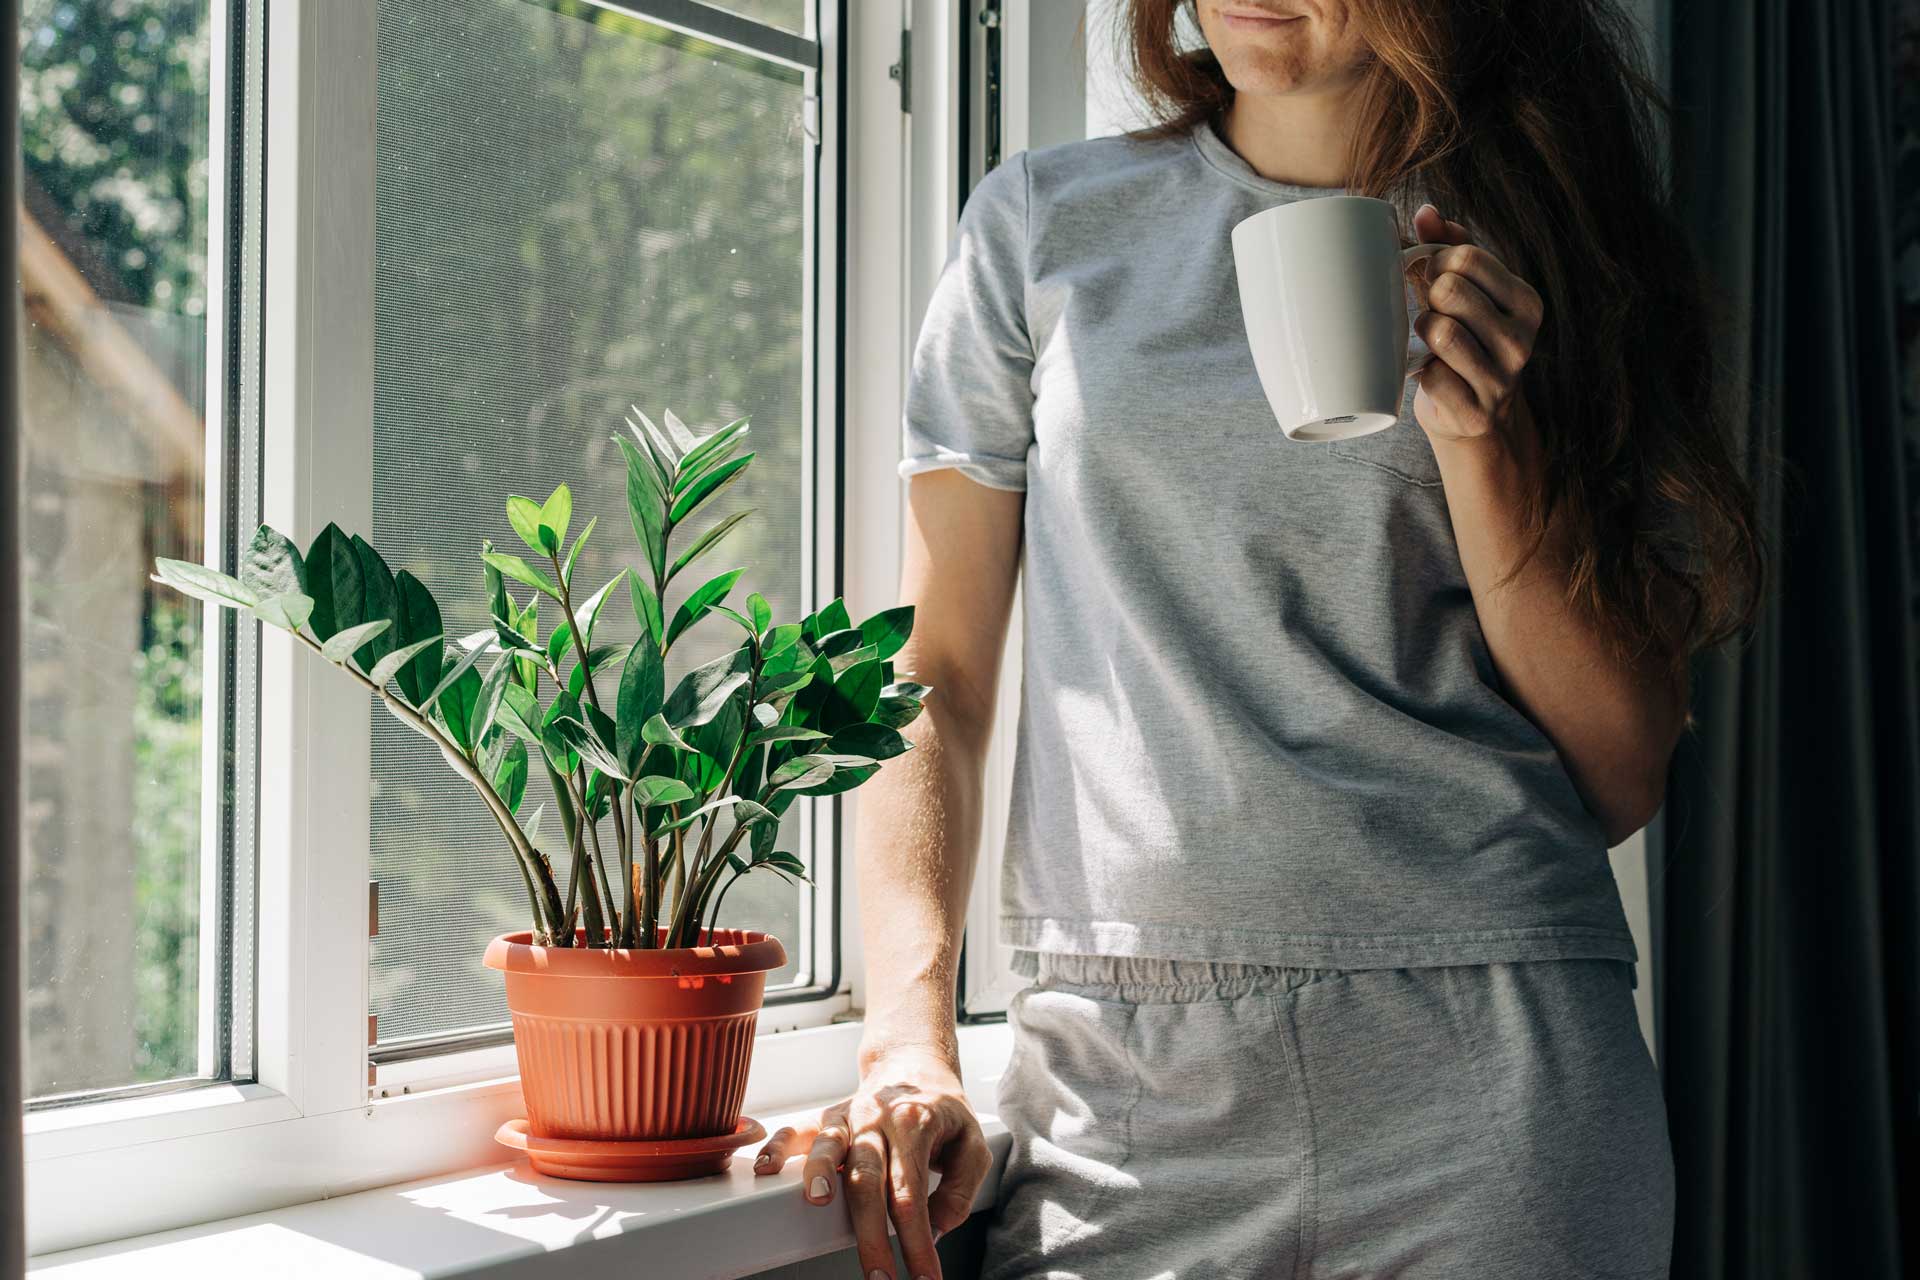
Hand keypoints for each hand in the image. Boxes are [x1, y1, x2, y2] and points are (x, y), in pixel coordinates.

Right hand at [753, 1044, 991, 1279]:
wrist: (913, 1065)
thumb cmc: (942, 1111)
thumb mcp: (972, 1143)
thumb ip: (961, 1188)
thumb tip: (938, 1227)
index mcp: (915, 1123)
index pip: (912, 1193)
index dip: (916, 1240)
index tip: (924, 1277)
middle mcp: (877, 1118)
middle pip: (868, 1181)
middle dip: (871, 1235)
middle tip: (878, 1276)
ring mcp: (848, 1116)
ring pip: (830, 1148)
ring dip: (821, 1176)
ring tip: (819, 1204)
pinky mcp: (827, 1117)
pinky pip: (798, 1130)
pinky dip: (778, 1146)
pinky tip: (767, 1167)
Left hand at [1407, 203, 1545, 444]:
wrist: (1475, 419)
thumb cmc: (1465, 341)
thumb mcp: (1468, 292)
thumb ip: (1450, 247)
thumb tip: (1426, 211)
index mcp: (1525, 302)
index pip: (1466, 257)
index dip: (1435, 262)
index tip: (1432, 277)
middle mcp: (1522, 338)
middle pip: (1450, 290)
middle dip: (1427, 297)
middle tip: (1427, 310)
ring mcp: (1502, 378)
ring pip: (1441, 331)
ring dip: (1420, 332)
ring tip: (1426, 339)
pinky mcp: (1474, 411)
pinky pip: (1431, 375)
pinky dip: (1419, 371)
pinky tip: (1428, 371)